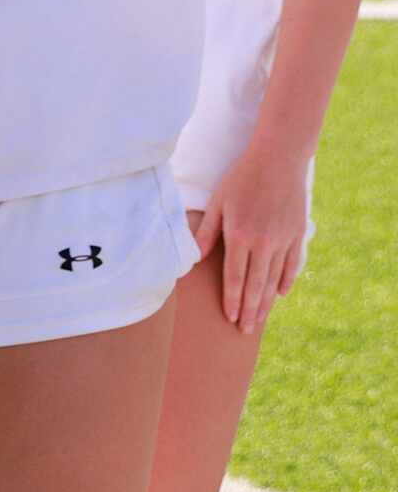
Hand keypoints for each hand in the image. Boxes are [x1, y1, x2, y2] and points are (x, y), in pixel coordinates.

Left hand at [197, 146, 308, 335]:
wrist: (278, 160)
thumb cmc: (241, 179)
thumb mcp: (217, 202)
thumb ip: (207, 232)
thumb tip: (195, 259)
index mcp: (240, 236)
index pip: (235, 277)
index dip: (233, 300)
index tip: (230, 318)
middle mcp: (264, 243)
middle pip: (256, 285)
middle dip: (250, 310)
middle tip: (245, 331)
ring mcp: (283, 240)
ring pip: (274, 279)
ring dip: (267, 302)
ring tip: (261, 320)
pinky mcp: (297, 234)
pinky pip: (292, 264)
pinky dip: (286, 280)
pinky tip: (281, 294)